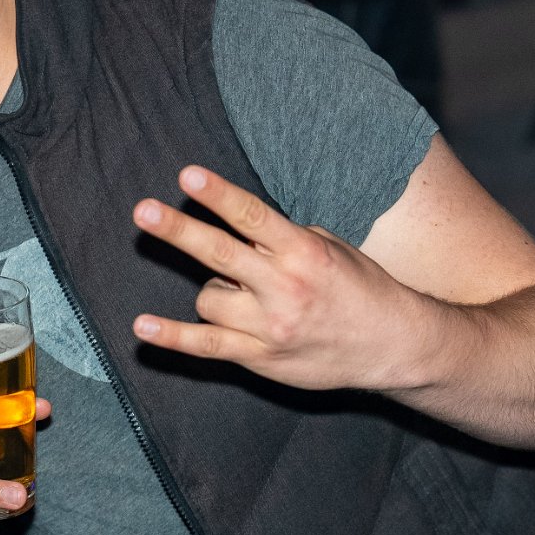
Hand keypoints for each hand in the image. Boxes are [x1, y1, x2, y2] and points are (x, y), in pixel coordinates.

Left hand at [131, 165, 432, 393]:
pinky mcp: (260, 358)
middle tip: (143, 211)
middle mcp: (285, 287)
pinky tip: (142, 327)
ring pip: (208, 298)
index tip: (188, 176)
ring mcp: (270, 326)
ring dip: (214, 290)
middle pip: (220, 253)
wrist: (393, 346)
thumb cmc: (359, 289)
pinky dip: (172, 337)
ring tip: (242, 294)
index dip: (219, 195)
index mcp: (304, 252)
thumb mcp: (331, 249)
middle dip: (178, 230)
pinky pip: (206, 346)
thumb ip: (282, 238)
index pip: (253, 217)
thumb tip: (235, 228)